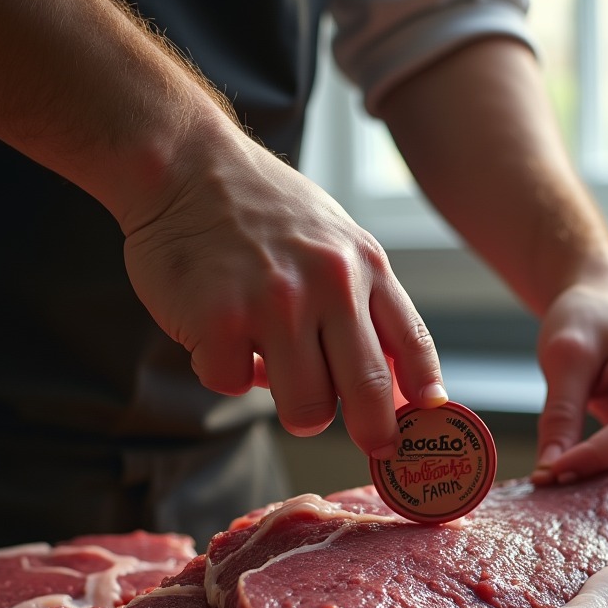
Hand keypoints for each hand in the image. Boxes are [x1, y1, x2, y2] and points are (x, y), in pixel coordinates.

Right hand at [121, 121, 446, 456]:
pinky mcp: (220, 319)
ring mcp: (275, 304)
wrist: (185, 163)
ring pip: (307, 408)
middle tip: (371, 443)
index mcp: (364, 266)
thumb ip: (366, 300)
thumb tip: (396, 379)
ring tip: (276, 374)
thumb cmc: (265, 210)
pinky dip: (226, 374)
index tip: (420, 428)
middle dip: (374, 433)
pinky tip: (220, 340)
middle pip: (368, 392)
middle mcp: (330, 285)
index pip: (412, 345)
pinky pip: (235, 386)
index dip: (422, 397)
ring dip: (296, 408)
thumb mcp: (336, 239)